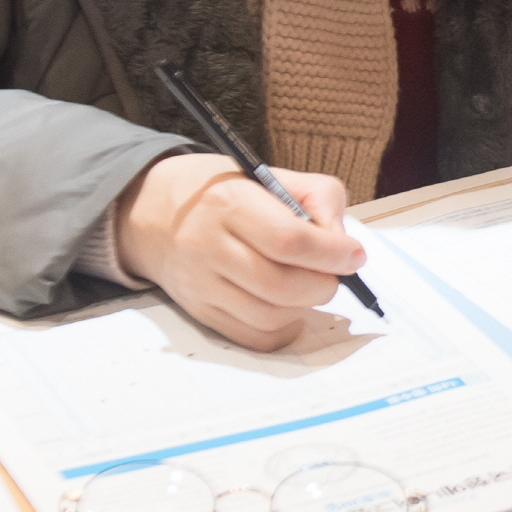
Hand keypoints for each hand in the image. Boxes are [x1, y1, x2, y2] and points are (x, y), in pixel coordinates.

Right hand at [114, 151, 360, 352]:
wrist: (156, 213)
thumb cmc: (226, 192)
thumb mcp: (271, 174)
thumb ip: (318, 197)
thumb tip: (342, 243)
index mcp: (229, 203)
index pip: (288, 239)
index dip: (331, 253)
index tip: (355, 255)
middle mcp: (208, 246)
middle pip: (281, 285)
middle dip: (323, 284)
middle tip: (334, 273)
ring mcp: (201, 285)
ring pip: (269, 316)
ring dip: (305, 307)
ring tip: (311, 285)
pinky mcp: (200, 312)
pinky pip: (253, 337)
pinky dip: (283, 329)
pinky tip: (290, 307)